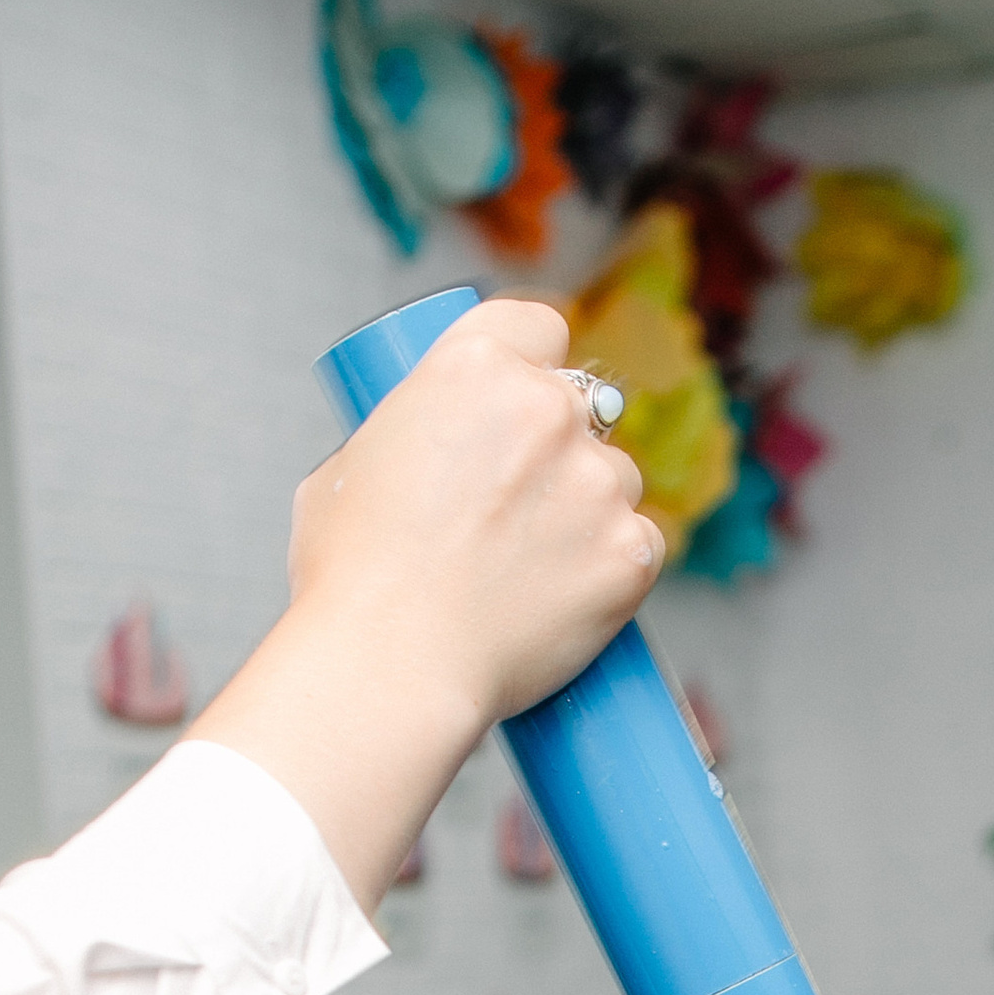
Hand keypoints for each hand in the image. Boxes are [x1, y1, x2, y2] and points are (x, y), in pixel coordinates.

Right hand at [285, 302, 659, 726]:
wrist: (394, 666)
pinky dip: (612, 569)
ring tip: (529, 568)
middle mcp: (548, 408)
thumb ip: (413, 434)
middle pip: (583, 406)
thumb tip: (433, 443)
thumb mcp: (353, 466)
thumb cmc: (353, 576)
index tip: (525, 398)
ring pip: (616, 478)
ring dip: (589, 509)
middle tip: (520, 504)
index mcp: (474, 366)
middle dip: (559, 446)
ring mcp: (598, 480)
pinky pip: (640, 545)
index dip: (534, 363)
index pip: (540, 327)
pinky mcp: (632, 552)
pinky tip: (564, 599)